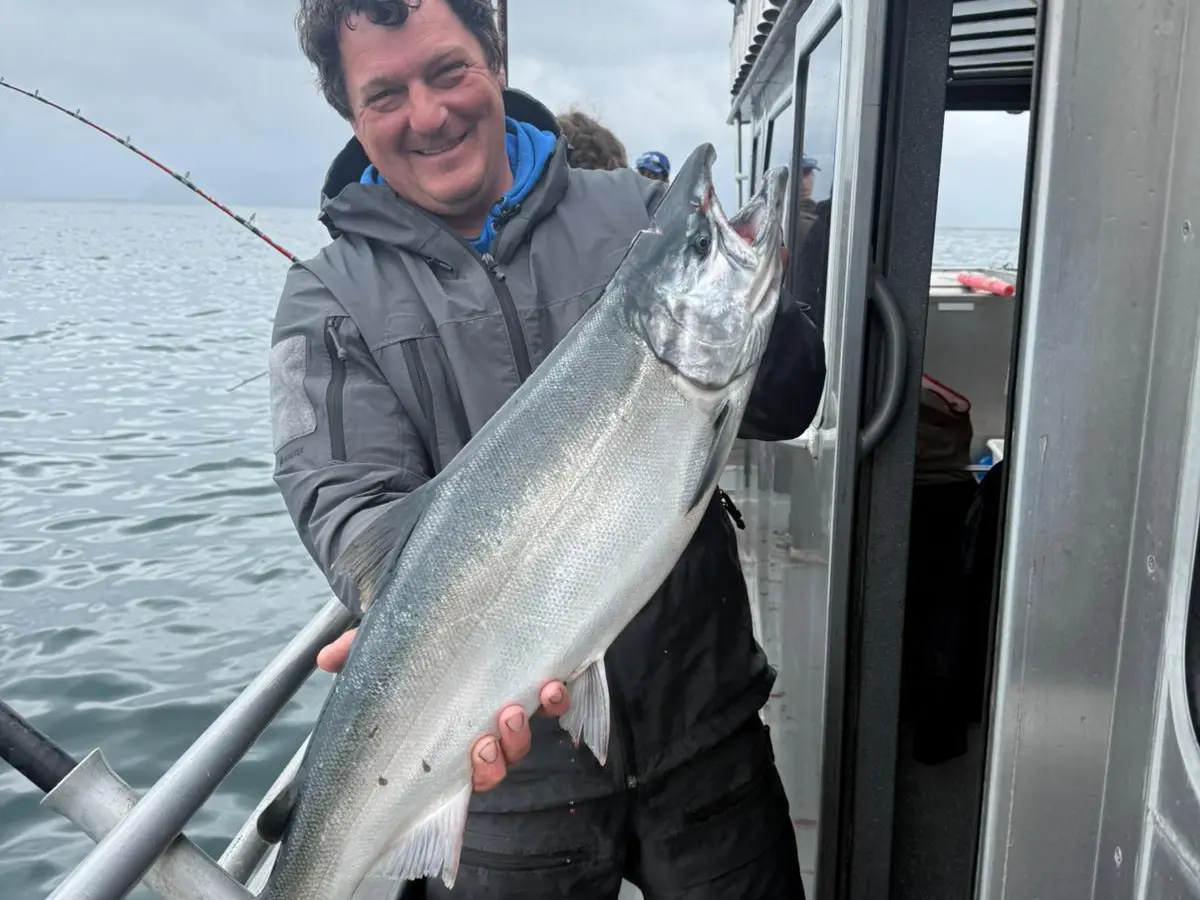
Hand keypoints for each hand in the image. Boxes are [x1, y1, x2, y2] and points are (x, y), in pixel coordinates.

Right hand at [316, 629, 570, 791]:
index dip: (479, 770)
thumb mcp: (390, 643)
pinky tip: (556, 682)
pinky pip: (561, 702)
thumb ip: (359, 651)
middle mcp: (489, 727)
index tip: (477, 751)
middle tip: (496, 727)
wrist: (466, 604)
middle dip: (502, 751)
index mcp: (453, 732)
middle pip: (504, 760)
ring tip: (521, 704)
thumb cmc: (424, 638)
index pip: (470, 770)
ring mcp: (519, 705)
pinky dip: (561, 697)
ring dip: (527, 727)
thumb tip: (323, 659)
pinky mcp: (545, 679)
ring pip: (528, 736)